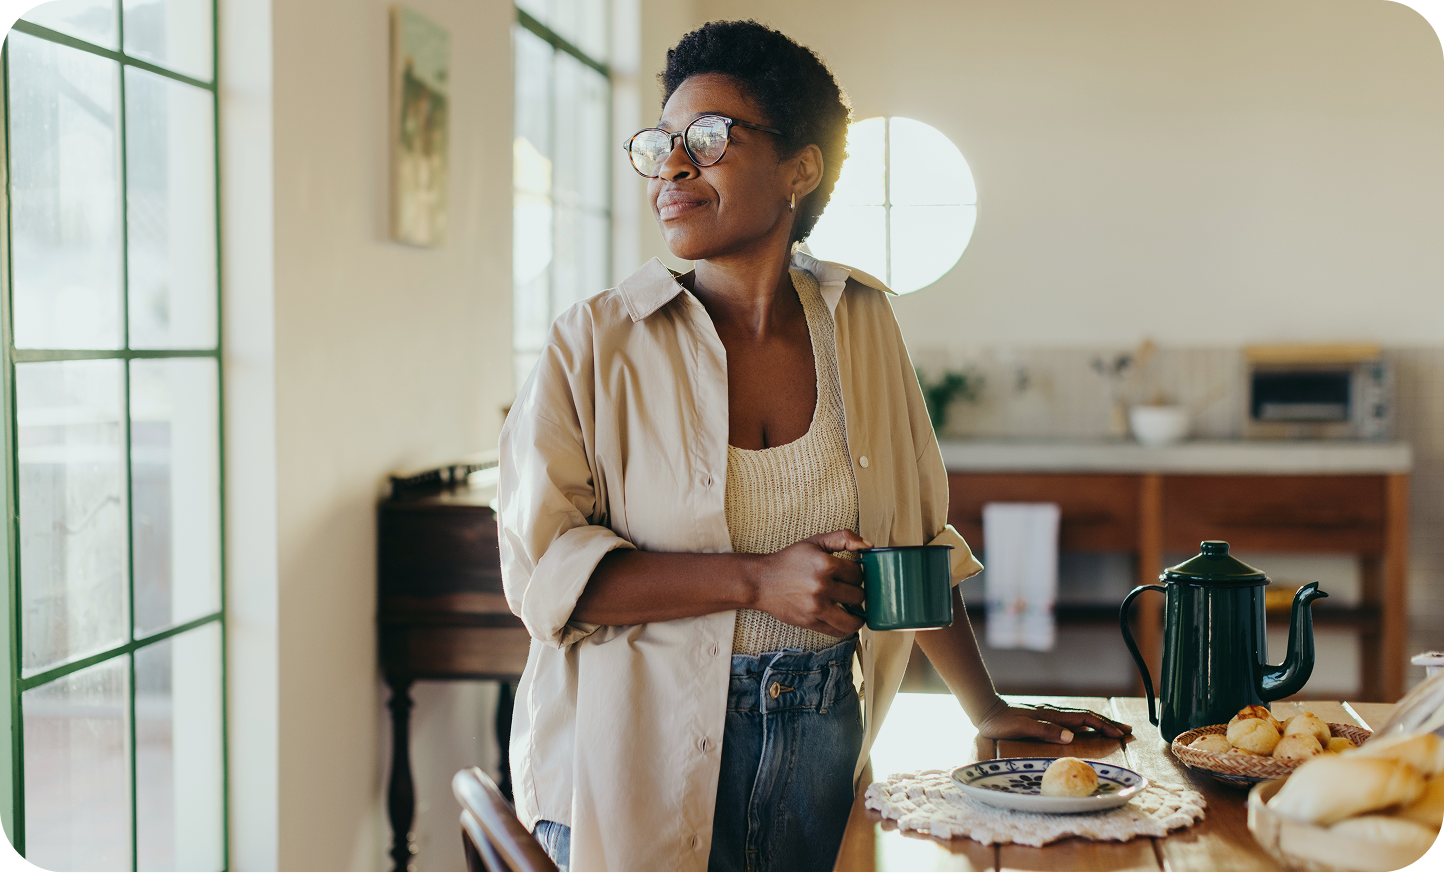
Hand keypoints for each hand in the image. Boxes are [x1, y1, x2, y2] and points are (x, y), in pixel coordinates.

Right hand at [752, 530, 872, 637]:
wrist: (761, 581)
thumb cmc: (789, 561)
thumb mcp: (815, 542)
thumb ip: (843, 538)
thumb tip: (868, 545)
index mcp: (825, 564)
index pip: (858, 574)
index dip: (857, 574)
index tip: (851, 575)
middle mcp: (822, 587)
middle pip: (858, 595)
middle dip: (856, 592)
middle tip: (849, 589)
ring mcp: (816, 607)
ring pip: (853, 619)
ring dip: (857, 615)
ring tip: (854, 609)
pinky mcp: (810, 622)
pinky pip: (838, 631)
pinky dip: (845, 627)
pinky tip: (843, 618)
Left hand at [974, 699, 1132, 743]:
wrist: (986, 711)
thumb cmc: (1001, 722)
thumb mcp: (1022, 727)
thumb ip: (1045, 731)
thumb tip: (1071, 737)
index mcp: (1053, 716)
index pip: (1085, 720)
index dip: (1104, 727)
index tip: (1120, 734)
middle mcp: (1055, 714)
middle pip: (1088, 717)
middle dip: (1108, 724)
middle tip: (1127, 730)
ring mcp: (1050, 715)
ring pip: (1081, 718)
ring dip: (1099, 724)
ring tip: (1113, 729)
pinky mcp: (1044, 718)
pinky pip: (1071, 721)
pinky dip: (1085, 725)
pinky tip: (1087, 729)